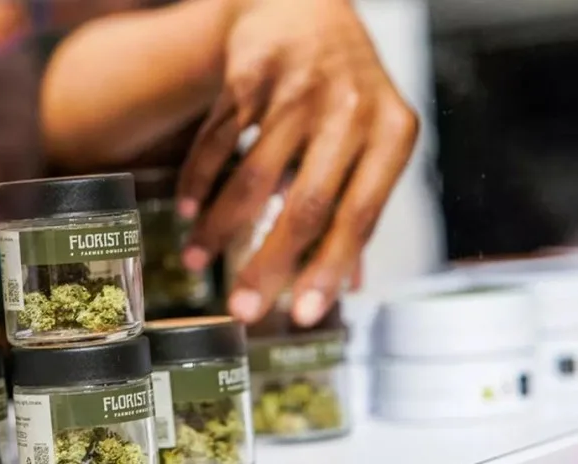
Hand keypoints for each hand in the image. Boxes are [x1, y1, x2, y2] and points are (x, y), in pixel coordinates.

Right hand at [176, 0, 417, 325]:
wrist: (306, 8)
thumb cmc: (345, 88)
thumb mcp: (372, 137)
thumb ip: (359, 205)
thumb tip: (351, 284)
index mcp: (392, 134)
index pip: (360, 217)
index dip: (328, 271)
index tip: (301, 315)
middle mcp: (350, 111)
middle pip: (304, 207)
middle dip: (268, 266)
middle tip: (241, 310)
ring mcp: (299, 90)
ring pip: (252, 177)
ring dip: (219, 228)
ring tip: (196, 261)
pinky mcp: (253, 75)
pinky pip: (218, 141)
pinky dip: (199, 180)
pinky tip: (188, 212)